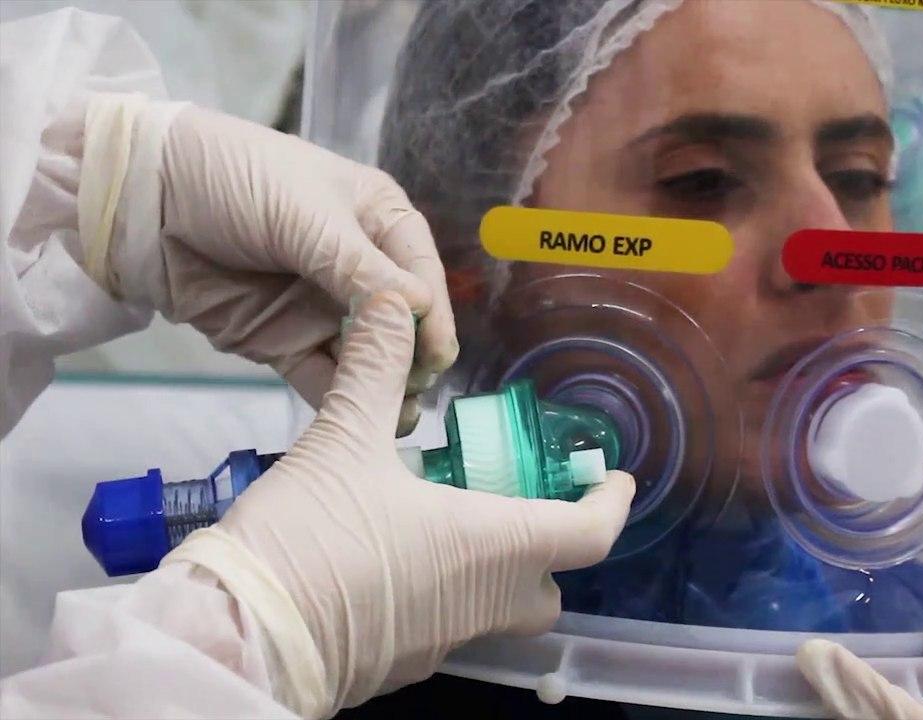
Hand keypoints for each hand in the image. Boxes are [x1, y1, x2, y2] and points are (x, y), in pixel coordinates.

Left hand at [81, 95, 456, 433]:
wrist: (140, 197)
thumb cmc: (237, 180)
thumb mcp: (308, 216)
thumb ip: (363, 270)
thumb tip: (420, 312)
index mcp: (378, 221)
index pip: (420, 275)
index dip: (433, 316)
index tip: (436, 356)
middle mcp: (360, 267)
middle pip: (401, 323)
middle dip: (411, 356)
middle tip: (410, 387)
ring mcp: (322, 308)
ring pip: (368, 355)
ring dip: (383, 384)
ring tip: (393, 415)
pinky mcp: (284, 341)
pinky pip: (323, 376)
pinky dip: (342, 397)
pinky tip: (360, 419)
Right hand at [162, 292, 634, 716]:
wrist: (237, 637)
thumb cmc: (309, 539)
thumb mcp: (344, 440)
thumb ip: (376, 368)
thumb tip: (393, 299)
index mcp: (492, 546)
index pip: (588, 536)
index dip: (611, 505)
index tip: (616, 481)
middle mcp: (482, 602)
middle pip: (549, 587)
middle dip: (552, 549)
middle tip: (530, 504)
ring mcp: (442, 641)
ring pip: (497, 611)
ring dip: (494, 568)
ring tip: (457, 518)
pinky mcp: (399, 665)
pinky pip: (446, 626)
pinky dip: (445, 592)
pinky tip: (401, 556)